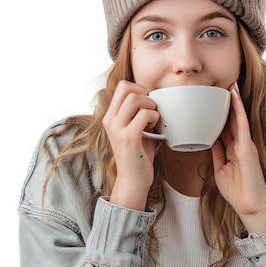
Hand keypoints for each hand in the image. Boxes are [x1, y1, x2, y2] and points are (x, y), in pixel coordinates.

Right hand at [102, 80, 159, 210]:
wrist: (133, 180)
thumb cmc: (138, 154)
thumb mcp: (134, 129)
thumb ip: (138, 113)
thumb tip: (154, 98)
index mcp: (110, 116)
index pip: (122, 86)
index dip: (139, 88)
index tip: (147, 103)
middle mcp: (110, 120)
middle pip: (127, 88)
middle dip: (145, 95)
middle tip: (151, 110)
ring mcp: (117, 129)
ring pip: (135, 99)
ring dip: (150, 106)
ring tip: (153, 119)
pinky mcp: (128, 139)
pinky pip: (144, 116)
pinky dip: (154, 118)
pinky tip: (154, 128)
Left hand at [211, 83, 265, 234]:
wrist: (250, 206)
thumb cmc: (238, 192)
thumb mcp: (220, 170)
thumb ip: (217, 153)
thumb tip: (210, 140)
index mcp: (233, 150)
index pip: (225, 128)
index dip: (220, 114)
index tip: (213, 102)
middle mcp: (240, 144)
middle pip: (231, 119)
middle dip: (227, 104)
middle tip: (220, 86)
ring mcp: (245, 144)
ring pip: (238, 117)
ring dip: (234, 100)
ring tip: (229, 84)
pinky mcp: (248, 146)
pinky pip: (242, 123)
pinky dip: (238, 109)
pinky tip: (234, 96)